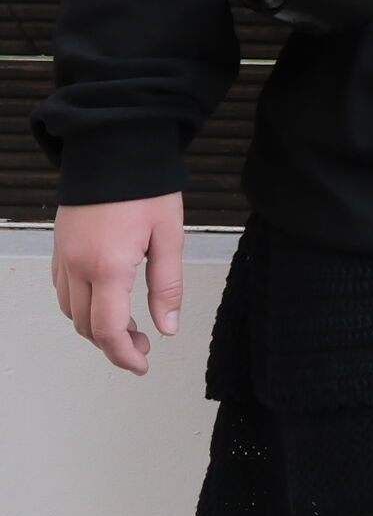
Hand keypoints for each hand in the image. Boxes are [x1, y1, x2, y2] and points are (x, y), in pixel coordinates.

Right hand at [53, 194, 185, 374]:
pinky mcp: (60, 249)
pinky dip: (82, 306)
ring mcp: (64, 258)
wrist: (114, 150)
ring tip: (128, 325)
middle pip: (86, 326)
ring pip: (72, 311)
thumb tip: (167, 326)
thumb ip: (167, 285)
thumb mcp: (169, 236)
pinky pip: (64, 291)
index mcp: (107, 267)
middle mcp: (77, 267)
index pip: (108, 330)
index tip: (141, 365)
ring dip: (96, 327)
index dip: (124, 355)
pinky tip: (104, 301)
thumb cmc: (145, 188)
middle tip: (142, 346)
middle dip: (113, 344)